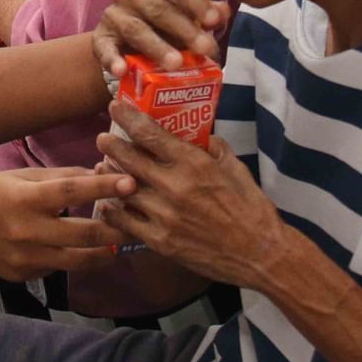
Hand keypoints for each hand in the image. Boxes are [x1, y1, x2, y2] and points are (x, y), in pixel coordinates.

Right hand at [0, 167, 132, 280]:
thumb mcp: (20, 176)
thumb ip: (61, 178)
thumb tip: (100, 175)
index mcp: (26, 199)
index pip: (73, 192)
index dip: (105, 188)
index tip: (131, 183)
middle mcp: (27, 231)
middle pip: (84, 234)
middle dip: (116, 229)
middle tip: (135, 221)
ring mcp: (25, 258)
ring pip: (78, 261)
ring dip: (103, 252)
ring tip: (117, 244)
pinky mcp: (23, 275)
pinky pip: (57, 268)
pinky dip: (73, 260)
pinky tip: (82, 252)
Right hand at [93, 0, 230, 78]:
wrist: (127, 44)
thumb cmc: (165, 26)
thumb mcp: (188, 17)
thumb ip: (207, 14)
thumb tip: (223, 11)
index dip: (196, 3)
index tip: (214, 22)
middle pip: (158, 9)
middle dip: (184, 29)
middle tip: (204, 49)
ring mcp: (112, 14)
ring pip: (136, 29)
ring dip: (157, 47)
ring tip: (176, 64)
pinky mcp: (100, 38)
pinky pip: (105, 48)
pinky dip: (112, 59)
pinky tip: (121, 70)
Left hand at [95, 101, 286, 288]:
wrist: (260, 254)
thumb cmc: (251, 208)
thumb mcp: (236, 168)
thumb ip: (214, 148)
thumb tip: (199, 134)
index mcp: (194, 164)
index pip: (151, 134)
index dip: (128, 118)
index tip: (115, 107)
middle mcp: (174, 187)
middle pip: (129, 160)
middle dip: (111, 145)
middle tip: (102, 138)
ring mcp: (164, 215)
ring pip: (123, 190)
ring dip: (109, 176)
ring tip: (102, 168)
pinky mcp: (160, 241)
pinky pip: (125, 222)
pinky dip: (113, 210)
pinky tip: (108, 203)